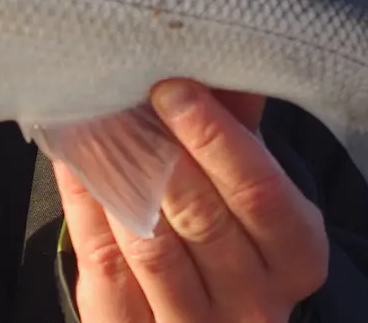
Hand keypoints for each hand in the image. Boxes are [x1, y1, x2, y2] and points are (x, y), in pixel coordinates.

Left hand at [57, 81, 327, 321]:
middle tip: (125, 97)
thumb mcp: (248, 190)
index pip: (260, 191)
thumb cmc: (229, 237)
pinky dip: (86, 206)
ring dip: (117, 177)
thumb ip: (241, 131)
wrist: (201, 320)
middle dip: (160, 151)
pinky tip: (72, 162)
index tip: (172, 88)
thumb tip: (224, 70)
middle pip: (203, 218)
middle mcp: (255, 302)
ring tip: (93, 120)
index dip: (216, 137)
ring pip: (151, 246)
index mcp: (295, 257)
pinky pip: (106, 265)